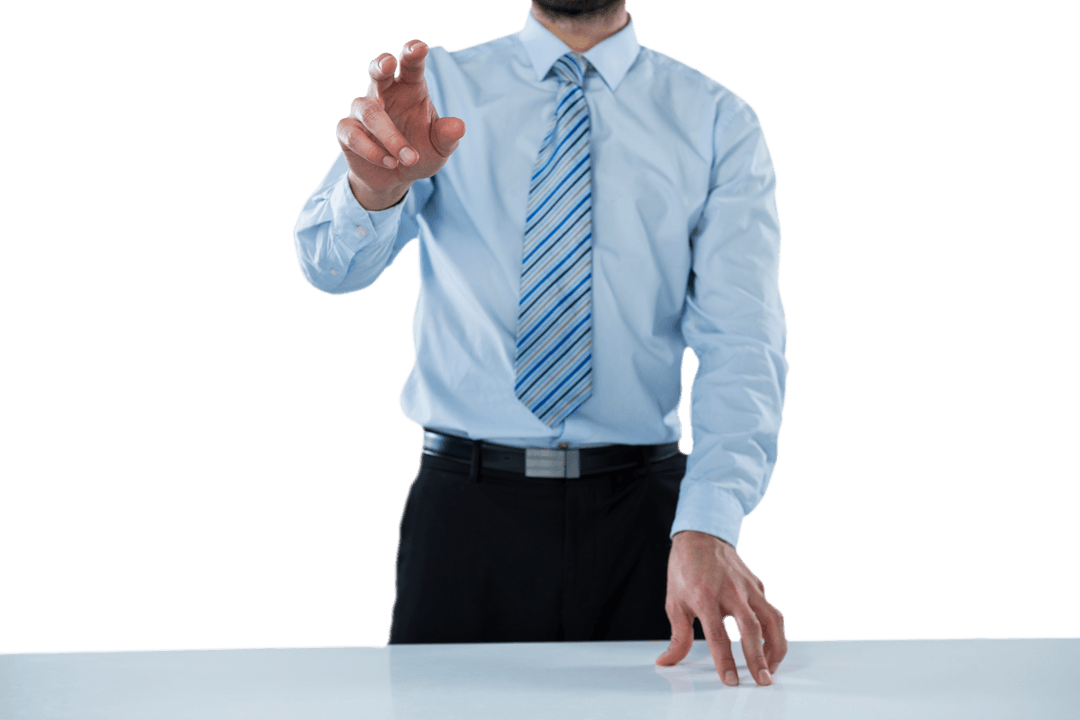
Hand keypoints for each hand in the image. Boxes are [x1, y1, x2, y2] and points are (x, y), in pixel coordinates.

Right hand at [335, 40, 465, 209]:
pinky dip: (373, 151)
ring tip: (409, 158)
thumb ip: (447, 137)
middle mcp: (384, 94)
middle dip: (381, 64)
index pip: (410, 66)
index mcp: (409, 88)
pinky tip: (390, 163)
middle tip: (388, 64)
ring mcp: (362, 110)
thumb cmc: (419, 153)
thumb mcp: (439, 148)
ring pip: (369, 111)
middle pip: (378, 71)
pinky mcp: (347, 131)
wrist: (395, 179)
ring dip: (390, 136)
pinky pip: (353, 135)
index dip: (412, 54)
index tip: (419, 48)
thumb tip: (458, 126)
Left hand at [655, 530, 786, 686]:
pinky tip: (768, 644)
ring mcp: (748, 587)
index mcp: (705, 597)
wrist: (701, 535)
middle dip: (759, 658)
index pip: (718, 635)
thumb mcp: (674, 602)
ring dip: (776, 646)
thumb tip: (668, 661)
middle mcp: (731, 591)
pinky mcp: (758, 584)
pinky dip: (774, 630)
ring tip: (771, 667)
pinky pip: (771, 610)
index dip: (725, 660)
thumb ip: (678, 636)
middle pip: (751, 628)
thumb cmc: (685, 569)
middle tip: (763, 681)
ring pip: (772, 619)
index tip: (731, 681)